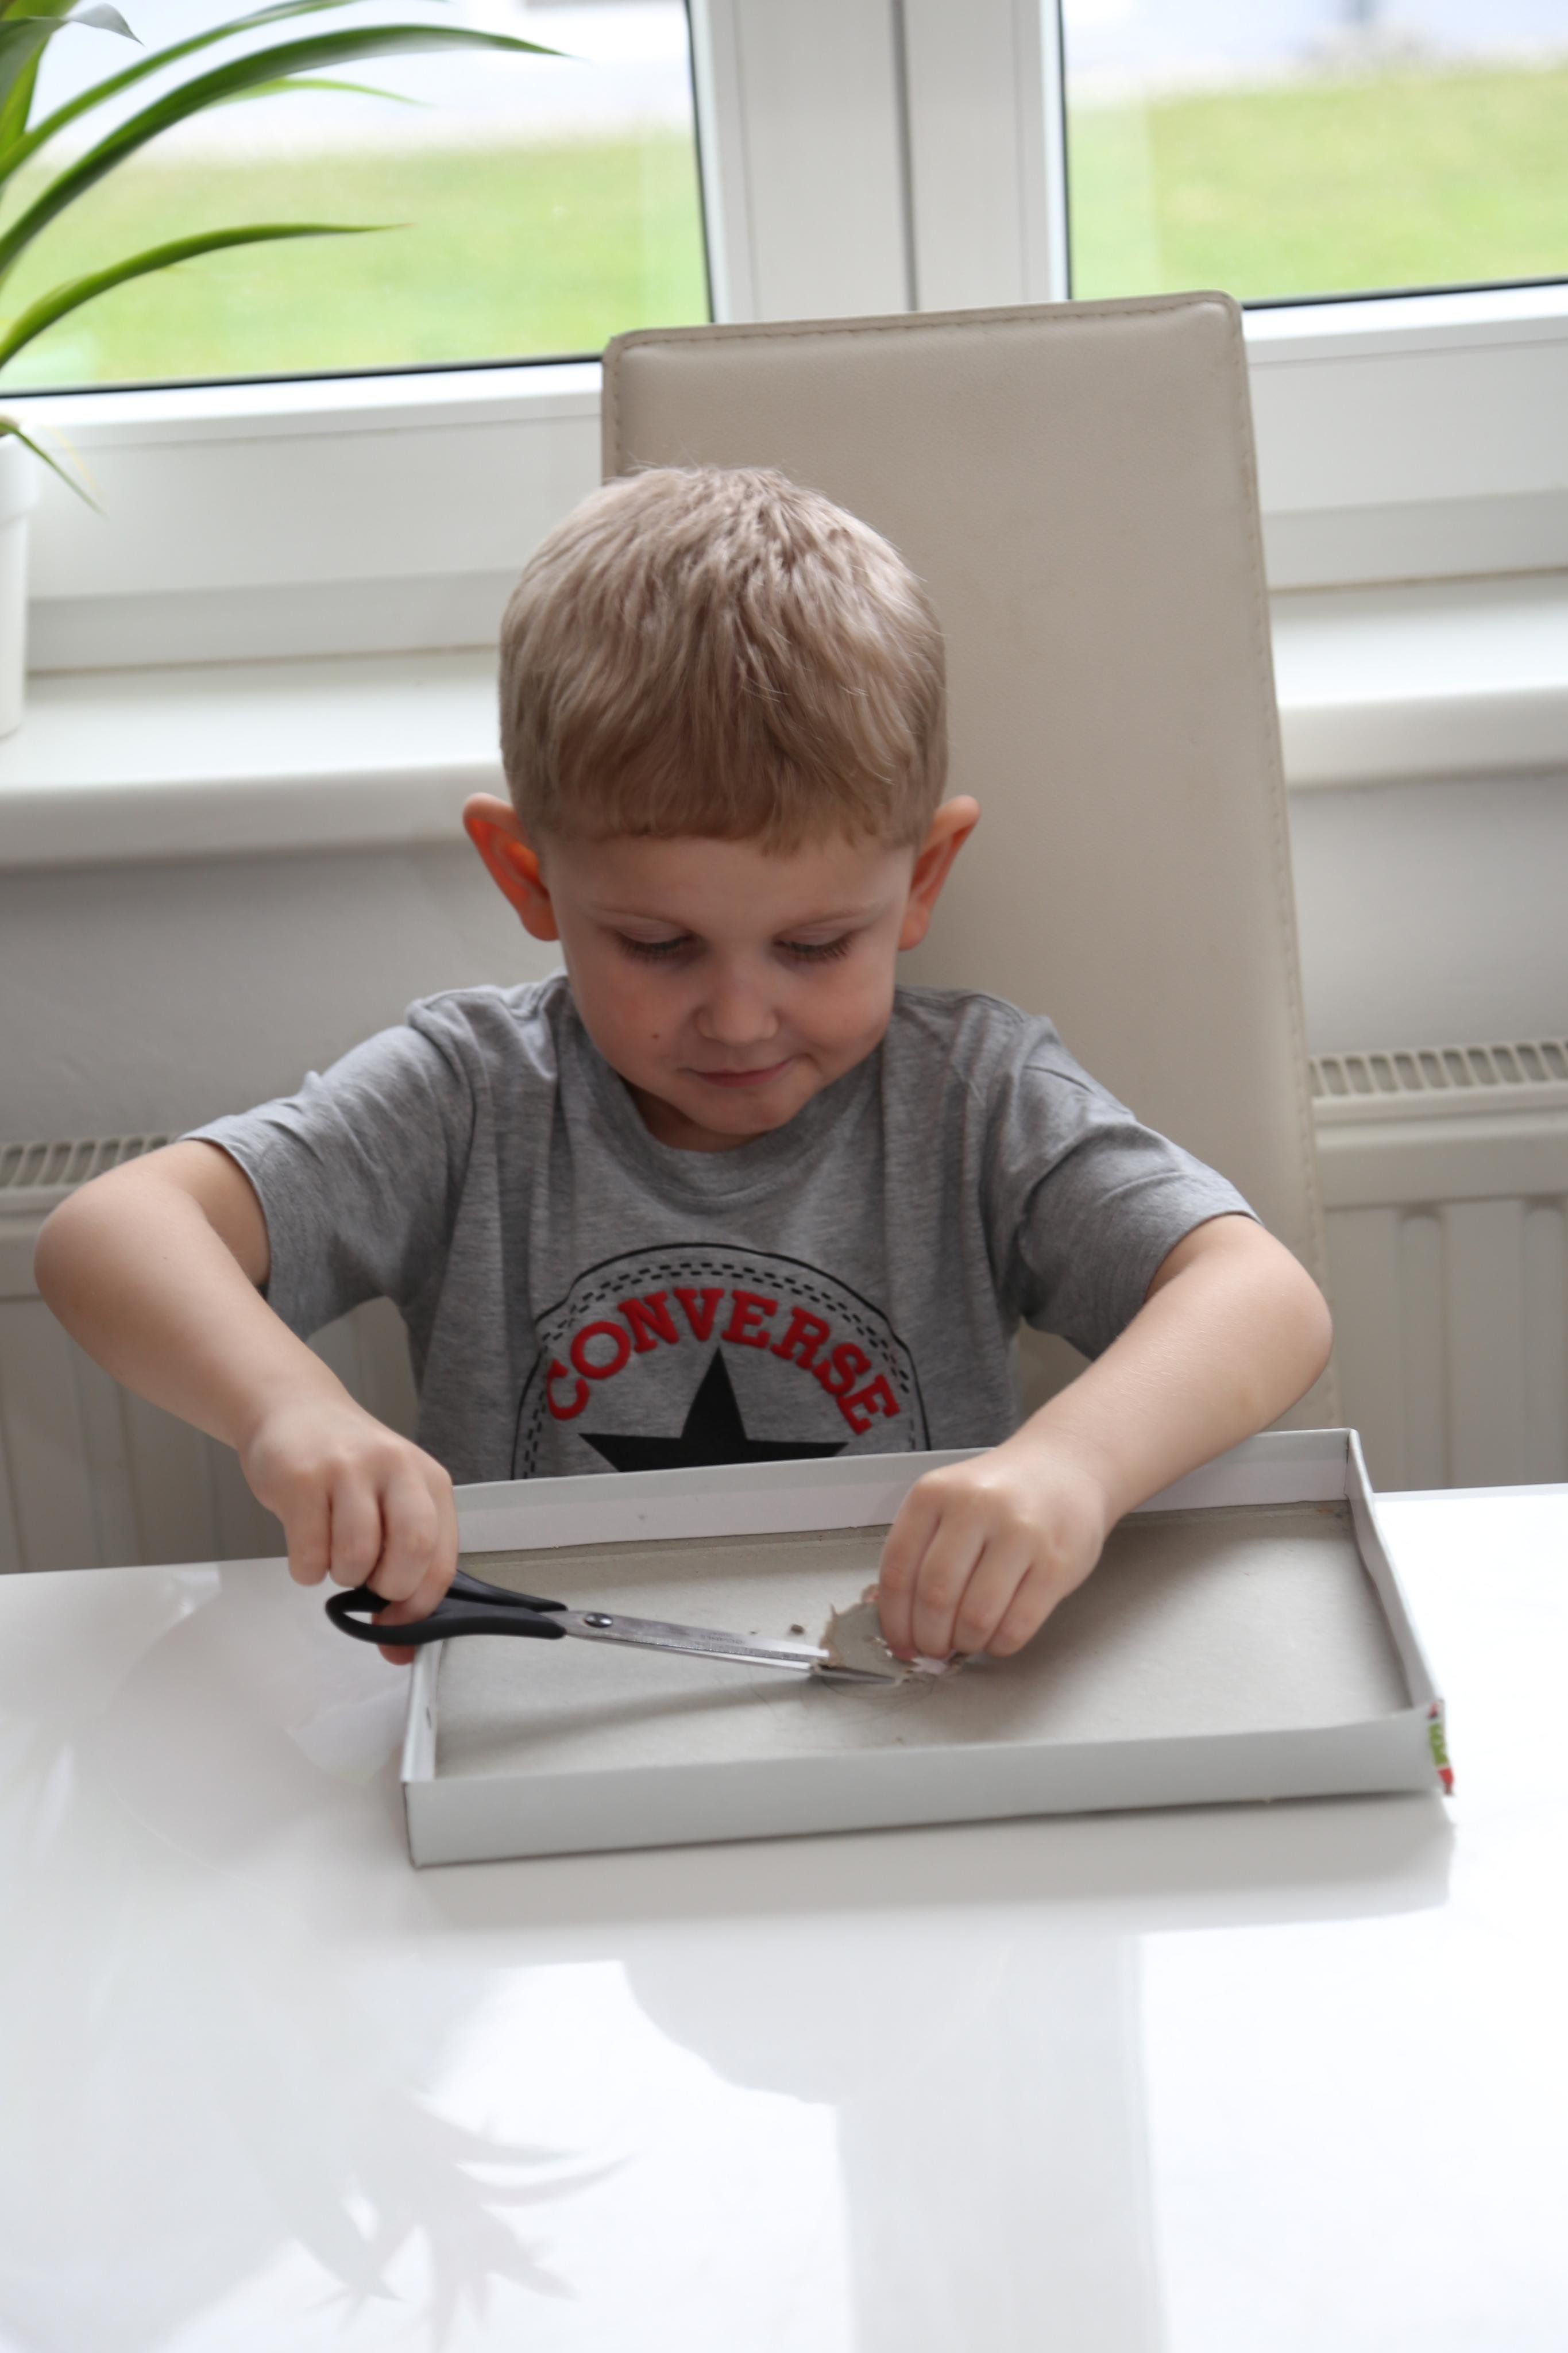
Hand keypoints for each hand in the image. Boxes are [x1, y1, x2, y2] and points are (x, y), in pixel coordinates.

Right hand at [239, 1394, 457, 1664]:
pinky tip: (306, 1544)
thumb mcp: (389, 1500)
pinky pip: (309, 1553)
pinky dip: (305, 1568)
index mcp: (429, 1481)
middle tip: (364, 1579)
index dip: (419, 1607)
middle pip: (412, 1551)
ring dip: (340, 1575)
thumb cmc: (346, 1467)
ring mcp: (348, 1469)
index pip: (442, 1559)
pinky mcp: (302, 1477)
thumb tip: (399, 1650)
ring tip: (332, 1553)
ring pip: (357, 1557)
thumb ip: (402, 1565)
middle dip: (386, 1588)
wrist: (293, 1408)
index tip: (396, 1629)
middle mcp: (396, 1468)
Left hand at [875, 1435, 1112, 1660]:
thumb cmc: (1000, 1495)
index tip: (900, 1643)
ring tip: (966, 1641)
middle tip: (933, 1648)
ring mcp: (1020, 1534)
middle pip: (935, 1596)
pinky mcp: (1055, 1563)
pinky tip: (996, 1638)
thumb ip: (920, 1550)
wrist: (1065, 1469)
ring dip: (965, 1643)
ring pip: (976, 1617)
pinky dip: (1000, 1645)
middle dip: (929, 1637)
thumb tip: (897, 1620)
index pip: (898, 1570)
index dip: (894, 1620)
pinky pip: (1018, 1625)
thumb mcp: (948, 1502)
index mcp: (934, 1494)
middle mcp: (975, 1508)